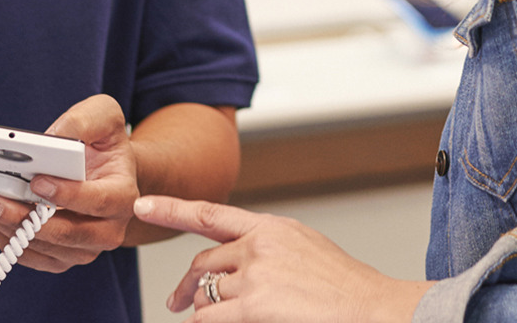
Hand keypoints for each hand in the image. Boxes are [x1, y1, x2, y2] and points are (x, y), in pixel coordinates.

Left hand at [0, 94, 139, 272]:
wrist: (100, 172)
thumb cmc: (102, 146)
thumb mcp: (104, 116)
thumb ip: (86, 120)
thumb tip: (56, 136)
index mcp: (123, 195)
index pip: (99, 201)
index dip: (67, 194)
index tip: (36, 181)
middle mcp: (108, 229)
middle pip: (65, 233)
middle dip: (23, 217)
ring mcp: (83, 249)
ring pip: (42, 247)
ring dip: (6, 226)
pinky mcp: (59, 258)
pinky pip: (28, 255)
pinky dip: (3, 237)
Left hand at [133, 195, 433, 322]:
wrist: (372, 308)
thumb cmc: (347, 289)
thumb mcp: (307, 251)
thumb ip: (269, 250)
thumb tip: (234, 265)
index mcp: (273, 228)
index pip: (211, 214)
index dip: (172, 209)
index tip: (144, 206)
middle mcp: (259, 244)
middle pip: (204, 263)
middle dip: (188, 286)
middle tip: (177, 303)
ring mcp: (255, 273)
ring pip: (207, 297)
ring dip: (209, 313)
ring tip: (236, 319)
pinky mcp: (253, 304)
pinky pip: (208, 318)